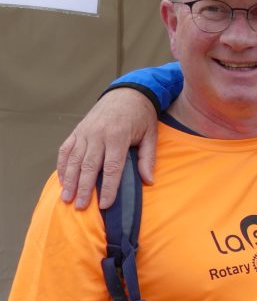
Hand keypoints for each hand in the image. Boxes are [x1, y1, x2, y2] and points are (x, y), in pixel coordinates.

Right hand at [57, 88, 158, 209]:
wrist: (127, 93)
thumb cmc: (141, 116)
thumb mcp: (150, 135)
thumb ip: (148, 159)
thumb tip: (148, 181)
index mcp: (118, 137)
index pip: (112, 168)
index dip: (108, 188)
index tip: (105, 205)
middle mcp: (98, 135)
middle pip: (89, 167)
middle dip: (84, 189)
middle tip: (80, 207)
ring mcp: (85, 132)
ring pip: (74, 160)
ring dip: (69, 181)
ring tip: (66, 198)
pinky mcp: (77, 130)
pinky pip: (66, 150)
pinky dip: (63, 166)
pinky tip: (62, 181)